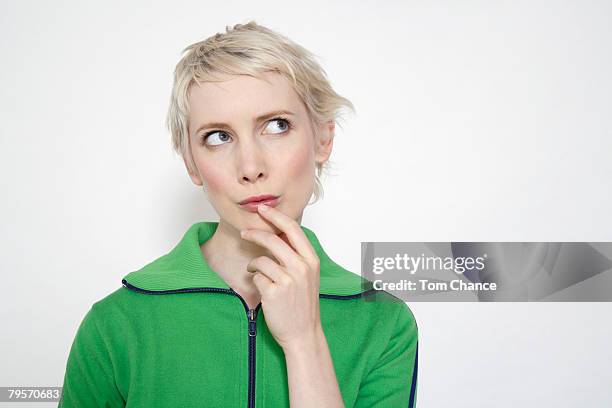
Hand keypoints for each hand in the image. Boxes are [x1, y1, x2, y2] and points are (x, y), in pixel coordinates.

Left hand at [240, 203, 322, 350]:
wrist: (303, 334)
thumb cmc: (303, 304)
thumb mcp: (307, 276)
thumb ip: (296, 256)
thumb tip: (278, 234)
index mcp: (311, 260)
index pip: (293, 229)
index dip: (276, 216)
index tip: (262, 209)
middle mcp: (302, 268)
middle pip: (273, 239)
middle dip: (255, 233)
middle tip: (244, 233)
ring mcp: (288, 280)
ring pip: (261, 260)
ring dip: (254, 264)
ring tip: (256, 271)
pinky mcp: (273, 293)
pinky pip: (256, 277)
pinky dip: (255, 281)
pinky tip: (262, 289)